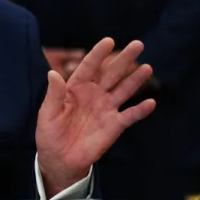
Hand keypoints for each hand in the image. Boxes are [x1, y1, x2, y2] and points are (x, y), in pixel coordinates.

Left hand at [36, 38, 155, 195]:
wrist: (59, 158)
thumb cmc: (50, 133)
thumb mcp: (48, 113)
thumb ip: (54, 94)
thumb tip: (52, 74)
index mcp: (76, 88)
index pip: (88, 67)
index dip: (98, 54)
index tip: (109, 40)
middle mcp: (94, 94)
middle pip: (111, 73)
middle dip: (123, 60)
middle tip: (138, 44)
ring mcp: (106, 109)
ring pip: (123, 90)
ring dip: (135, 80)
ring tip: (147, 67)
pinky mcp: (114, 125)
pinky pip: (130, 116)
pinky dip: (140, 110)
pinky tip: (151, 102)